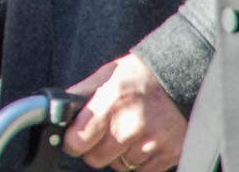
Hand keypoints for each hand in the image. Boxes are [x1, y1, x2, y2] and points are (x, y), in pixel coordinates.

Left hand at [62, 52, 186, 169]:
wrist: (182, 78)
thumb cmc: (139, 76)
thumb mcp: (105, 76)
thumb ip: (80, 96)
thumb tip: (57, 112)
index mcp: (111, 102)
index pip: (78, 141)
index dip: (72, 142)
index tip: (73, 139)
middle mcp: (131, 125)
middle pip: (96, 159)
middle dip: (95, 149)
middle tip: (103, 132)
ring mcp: (153, 142)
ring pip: (119, 166)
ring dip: (118, 155)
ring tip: (127, 132)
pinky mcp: (171, 154)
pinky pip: (142, 170)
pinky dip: (139, 160)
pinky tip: (142, 141)